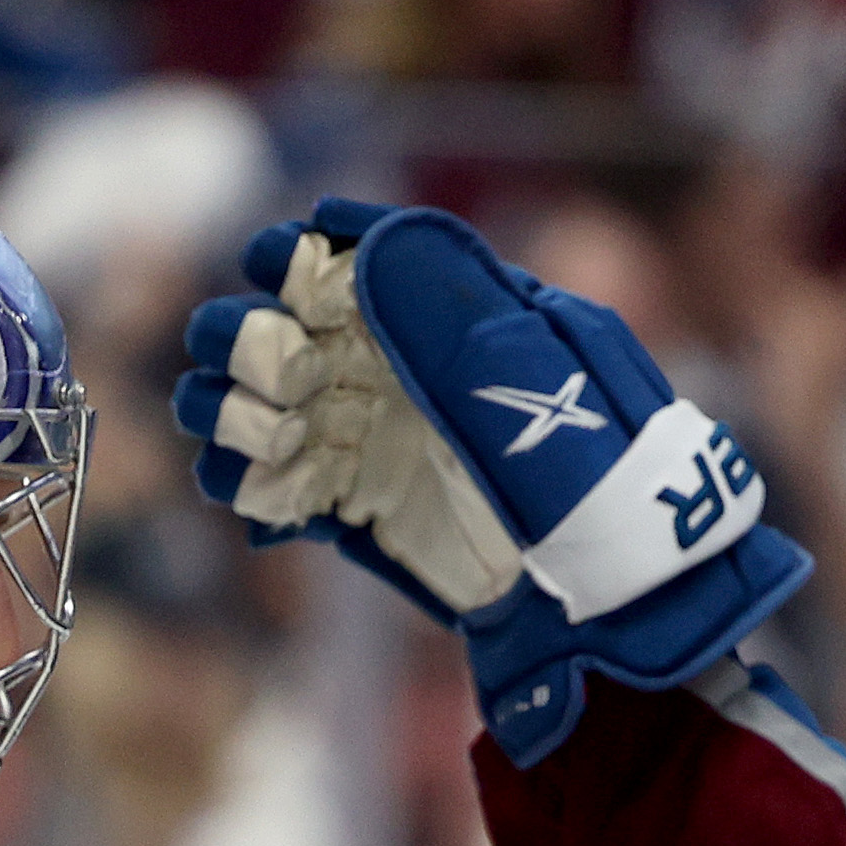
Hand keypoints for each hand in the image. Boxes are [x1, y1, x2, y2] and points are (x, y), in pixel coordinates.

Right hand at [176, 199, 811, 762]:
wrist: (611, 611)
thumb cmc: (592, 484)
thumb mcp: (534, 377)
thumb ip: (445, 310)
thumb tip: (355, 234)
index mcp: (448, 318)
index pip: (350, 260)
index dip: (297, 254)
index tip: (272, 263)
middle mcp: (399, 372)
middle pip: (281, 329)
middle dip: (248, 341)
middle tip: (278, 378)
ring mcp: (376, 443)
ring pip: (261, 406)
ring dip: (235, 415)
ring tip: (264, 442)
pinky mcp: (361, 513)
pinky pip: (277, 488)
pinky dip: (250, 492)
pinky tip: (263, 510)